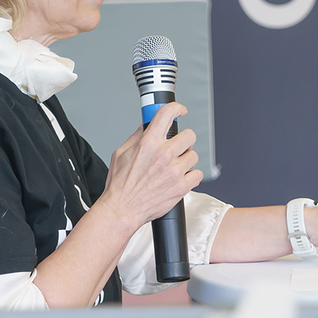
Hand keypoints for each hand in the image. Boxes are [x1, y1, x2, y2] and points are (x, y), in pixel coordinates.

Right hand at [99, 103, 202, 227]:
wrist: (123, 209)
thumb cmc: (120, 185)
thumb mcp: (121, 153)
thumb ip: (137, 137)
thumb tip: (147, 125)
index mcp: (148, 143)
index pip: (167, 113)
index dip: (177, 108)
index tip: (180, 111)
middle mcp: (164, 154)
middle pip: (189, 135)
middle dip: (183, 140)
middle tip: (177, 147)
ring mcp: (174, 171)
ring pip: (194, 155)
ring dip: (186, 159)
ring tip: (174, 167)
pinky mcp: (181, 187)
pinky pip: (197, 174)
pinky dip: (191, 176)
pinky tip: (180, 178)